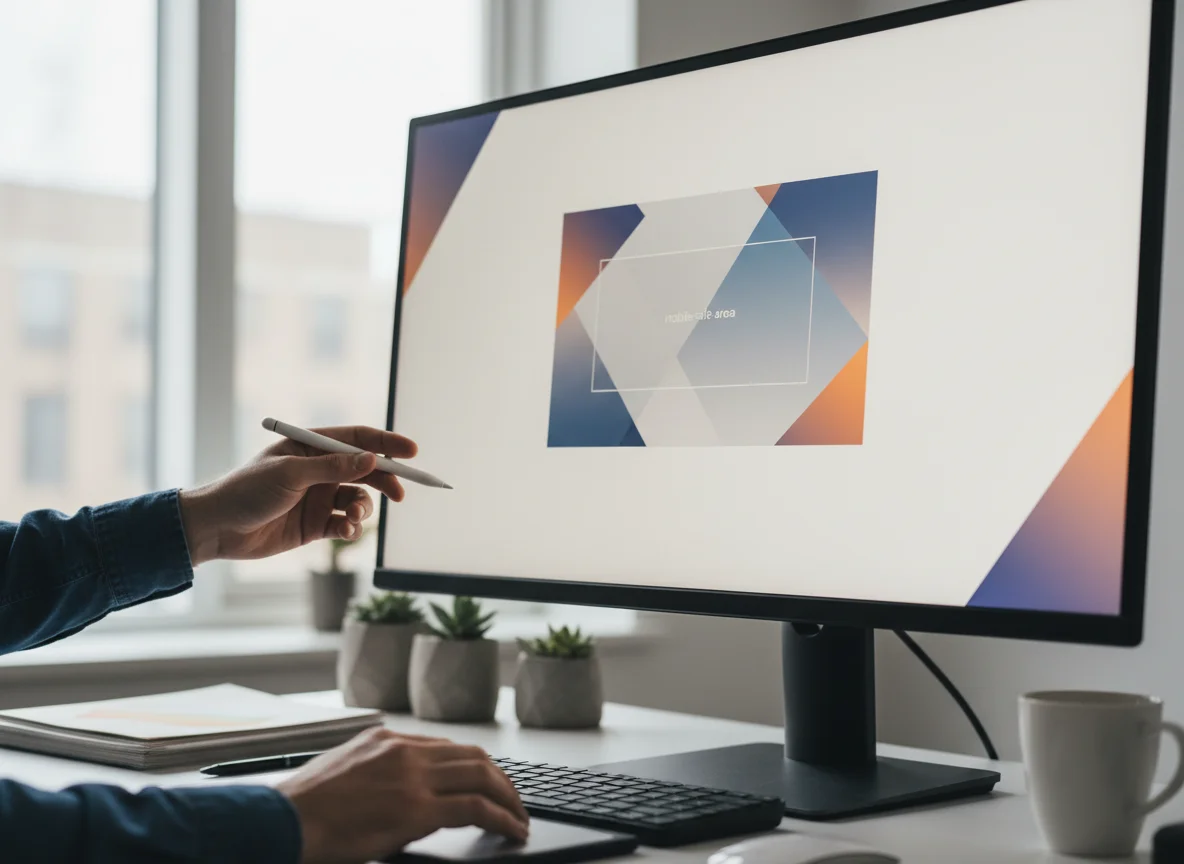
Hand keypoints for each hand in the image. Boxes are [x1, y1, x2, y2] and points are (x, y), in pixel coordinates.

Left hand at [178, 426, 416, 564]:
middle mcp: (318, 470)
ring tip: (353, 517)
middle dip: (384, 480)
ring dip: (364, 508)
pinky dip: (351, 527)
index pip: (357, 438)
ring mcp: (318, 497)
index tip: (412, 451)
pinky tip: (344, 531)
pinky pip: (345, 524)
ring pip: (359, 499)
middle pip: (365, 470)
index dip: (386, 443)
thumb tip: (371, 459)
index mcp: (310, 446)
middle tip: (400, 494)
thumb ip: (334, 468)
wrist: (218, 529)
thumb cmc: (246, 491)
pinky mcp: (315, 524)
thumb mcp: (290, 474)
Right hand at [277, 727, 529, 863]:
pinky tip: (512, 830)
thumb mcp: (343, 770)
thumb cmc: (303, 807)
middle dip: (500, 779)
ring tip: (519, 817)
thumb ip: (376, 772)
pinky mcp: (416, 808)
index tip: (486, 783)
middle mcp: (404, 750)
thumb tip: (396, 793)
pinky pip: (476, 808)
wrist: (284, 820)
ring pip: (482, 776)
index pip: (445, 747)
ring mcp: (412, 777)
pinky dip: (502, 818)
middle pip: (473, 756)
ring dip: (508, 798)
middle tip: (513, 800)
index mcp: (386, 739)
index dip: (473, 767)